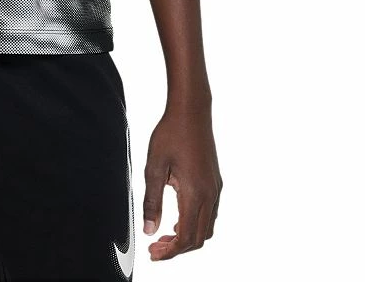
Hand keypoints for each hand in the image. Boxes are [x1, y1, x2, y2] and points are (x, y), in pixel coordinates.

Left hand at [142, 107, 221, 260]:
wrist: (191, 111)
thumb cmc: (171, 133)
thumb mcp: (155, 167)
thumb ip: (152, 201)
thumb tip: (149, 230)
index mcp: (195, 193)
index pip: (186, 237)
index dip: (170, 251)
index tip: (153, 253)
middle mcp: (210, 194)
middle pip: (199, 238)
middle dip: (177, 249)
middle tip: (155, 249)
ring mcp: (215, 188)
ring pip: (207, 227)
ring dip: (188, 238)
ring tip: (165, 237)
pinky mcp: (215, 181)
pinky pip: (210, 213)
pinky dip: (196, 224)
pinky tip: (179, 218)